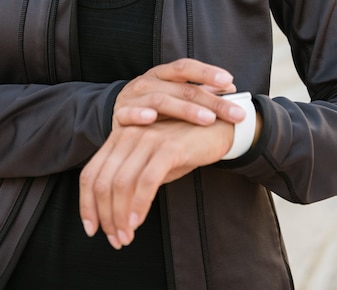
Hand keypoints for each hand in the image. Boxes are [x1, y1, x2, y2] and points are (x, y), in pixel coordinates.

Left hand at [79, 117, 233, 249]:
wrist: (218, 129)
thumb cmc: (183, 148)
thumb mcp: (150, 161)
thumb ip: (130, 178)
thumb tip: (110, 214)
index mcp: (119, 137)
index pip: (91, 174)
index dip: (86, 205)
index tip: (92, 230)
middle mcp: (129, 134)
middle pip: (103, 182)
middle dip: (105, 217)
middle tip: (116, 240)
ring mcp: (149, 139)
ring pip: (122, 184)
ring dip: (120, 217)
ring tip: (126, 237)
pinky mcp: (169, 147)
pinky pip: (146, 181)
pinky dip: (138, 206)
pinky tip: (138, 222)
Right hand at [113, 58, 244, 128]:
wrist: (117, 113)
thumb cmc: (154, 103)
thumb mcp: (174, 92)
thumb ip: (200, 90)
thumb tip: (231, 86)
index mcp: (163, 73)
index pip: (186, 67)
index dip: (207, 72)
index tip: (229, 82)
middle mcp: (149, 81)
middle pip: (183, 89)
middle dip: (212, 101)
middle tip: (235, 113)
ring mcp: (134, 97)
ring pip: (161, 101)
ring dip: (186, 110)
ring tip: (208, 119)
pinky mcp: (119, 114)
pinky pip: (129, 113)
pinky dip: (139, 114)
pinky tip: (152, 118)